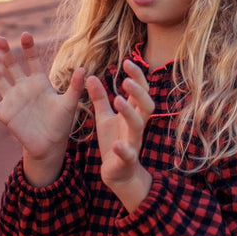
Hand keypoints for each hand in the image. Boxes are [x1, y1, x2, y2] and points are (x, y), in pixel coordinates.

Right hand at [0, 32, 84, 185]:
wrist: (50, 145)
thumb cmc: (61, 123)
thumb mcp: (69, 104)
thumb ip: (75, 87)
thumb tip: (84, 70)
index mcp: (39, 82)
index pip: (32, 60)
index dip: (29, 48)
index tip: (26, 35)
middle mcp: (23, 87)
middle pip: (11, 66)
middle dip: (5, 53)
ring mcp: (12, 99)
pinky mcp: (4, 114)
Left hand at [86, 59, 153, 212]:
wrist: (118, 173)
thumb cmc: (114, 141)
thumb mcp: (104, 117)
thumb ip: (99, 98)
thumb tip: (90, 76)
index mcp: (132, 114)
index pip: (140, 91)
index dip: (137, 77)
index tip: (127, 62)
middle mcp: (136, 126)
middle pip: (147, 105)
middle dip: (139, 92)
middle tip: (126, 81)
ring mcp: (134, 142)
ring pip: (138, 126)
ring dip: (130, 114)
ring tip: (118, 101)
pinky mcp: (127, 160)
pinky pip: (128, 154)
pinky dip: (123, 149)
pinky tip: (116, 144)